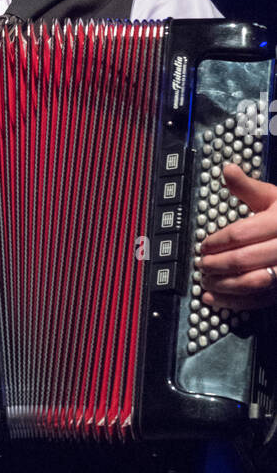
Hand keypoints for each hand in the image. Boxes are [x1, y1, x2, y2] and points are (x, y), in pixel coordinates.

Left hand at [199, 163, 276, 309]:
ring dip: (221, 285)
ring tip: (205, 281)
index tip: (203, 245)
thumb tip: (227, 170)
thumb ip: (249, 188)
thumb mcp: (275, 198)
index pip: (240, 234)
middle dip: (215, 264)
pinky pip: (257, 300)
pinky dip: (232, 302)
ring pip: (250, 283)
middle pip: (242, 259)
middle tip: (202, 264)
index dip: (216, 241)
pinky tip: (214, 299)